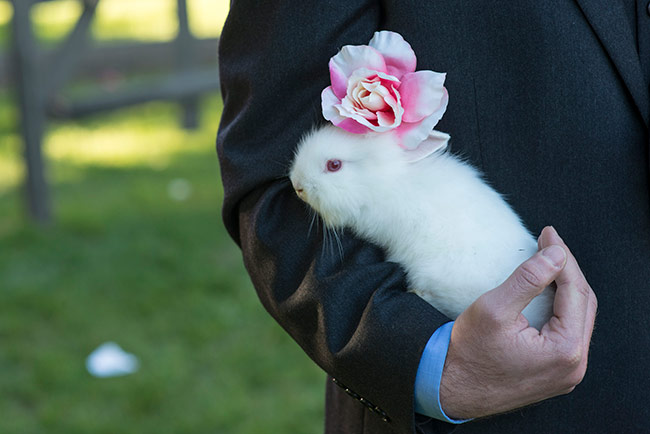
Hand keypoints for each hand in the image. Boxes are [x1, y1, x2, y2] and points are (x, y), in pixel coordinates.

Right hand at [439, 226, 596, 419]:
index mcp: (565, 350)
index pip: (575, 291)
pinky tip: (548, 292)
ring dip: (566, 288)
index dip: (562, 257)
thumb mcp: (494, 308)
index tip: (548, 234)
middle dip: (567, 269)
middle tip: (549, 243)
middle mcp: (574, 365)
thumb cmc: (468, 354)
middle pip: (583, 304)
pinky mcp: (555, 373)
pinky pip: (568, 333)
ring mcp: (566, 372)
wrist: (452, 389)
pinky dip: (560, 308)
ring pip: (578, 318)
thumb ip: (528, 279)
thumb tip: (556, 254)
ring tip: (549, 262)